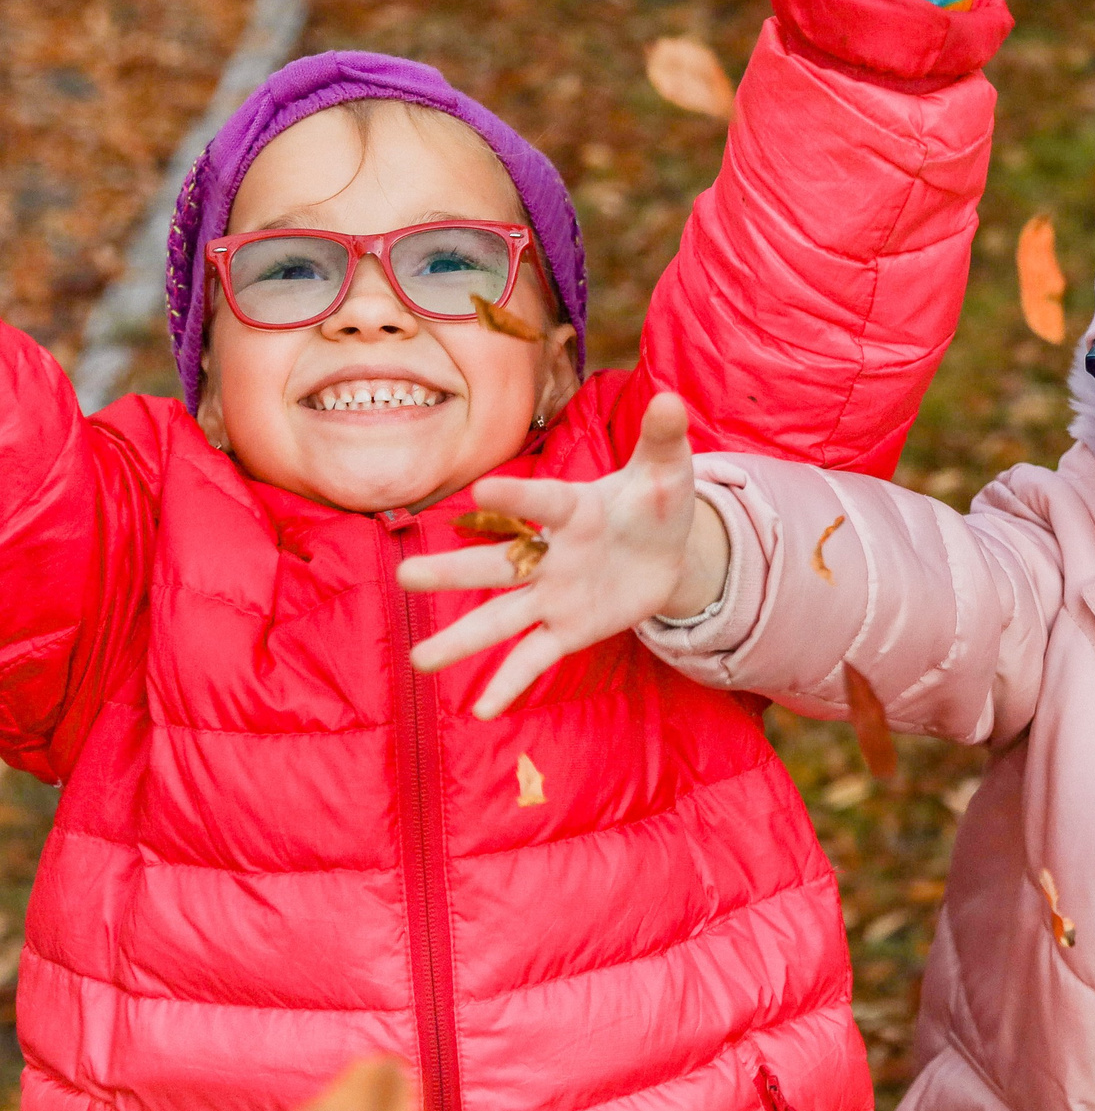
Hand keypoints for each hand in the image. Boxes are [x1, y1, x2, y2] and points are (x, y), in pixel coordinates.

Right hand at [399, 393, 730, 718]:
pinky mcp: (568, 628)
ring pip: (501, 617)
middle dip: (454, 572)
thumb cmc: (656, 503)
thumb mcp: (667, 472)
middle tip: (405, 575)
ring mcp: (554, 595)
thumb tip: (672, 400)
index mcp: (574, 510)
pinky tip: (480, 710)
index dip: (519, 494)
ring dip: (462, 639)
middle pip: (496, 566)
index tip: (485, 488)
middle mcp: (551, 555)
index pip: (546, 502)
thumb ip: (663, 439)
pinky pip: (534, 657)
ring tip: (418, 662)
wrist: (666, 550)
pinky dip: (510, 683)